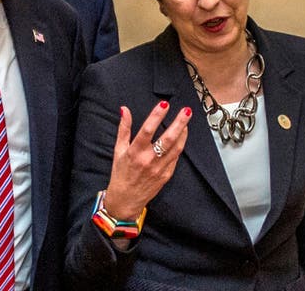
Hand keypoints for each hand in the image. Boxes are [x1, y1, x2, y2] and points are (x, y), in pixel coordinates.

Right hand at [103, 101, 190, 219]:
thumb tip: (125, 110)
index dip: (156, 115)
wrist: (125, 199)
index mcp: (135, 152)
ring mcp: (159, 169)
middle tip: (186, 111)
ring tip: (186, 122)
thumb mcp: (118, 150)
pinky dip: (179, 146)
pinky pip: (175, 158)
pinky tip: (181, 137)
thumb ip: (123, 129)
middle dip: (179, 123)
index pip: (148, 130)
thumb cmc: (120, 174)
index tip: (164, 104)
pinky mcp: (166, 175)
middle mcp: (148, 160)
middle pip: (167, 138)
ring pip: (176, 148)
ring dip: (183, 133)